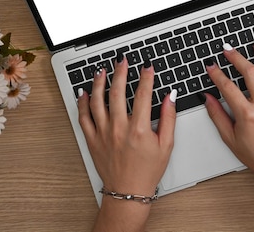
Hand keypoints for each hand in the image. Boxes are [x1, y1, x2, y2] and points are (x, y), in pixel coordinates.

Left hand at [77, 55, 176, 231]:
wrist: (127, 192)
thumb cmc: (147, 171)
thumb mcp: (166, 145)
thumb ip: (169, 119)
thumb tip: (171, 98)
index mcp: (139, 129)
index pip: (143, 95)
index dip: (146, 77)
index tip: (147, 67)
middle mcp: (119, 128)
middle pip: (118, 92)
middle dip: (121, 72)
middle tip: (122, 61)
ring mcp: (103, 133)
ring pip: (97, 101)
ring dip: (99, 83)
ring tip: (102, 71)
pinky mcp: (92, 139)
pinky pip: (84, 117)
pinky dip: (82, 103)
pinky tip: (84, 92)